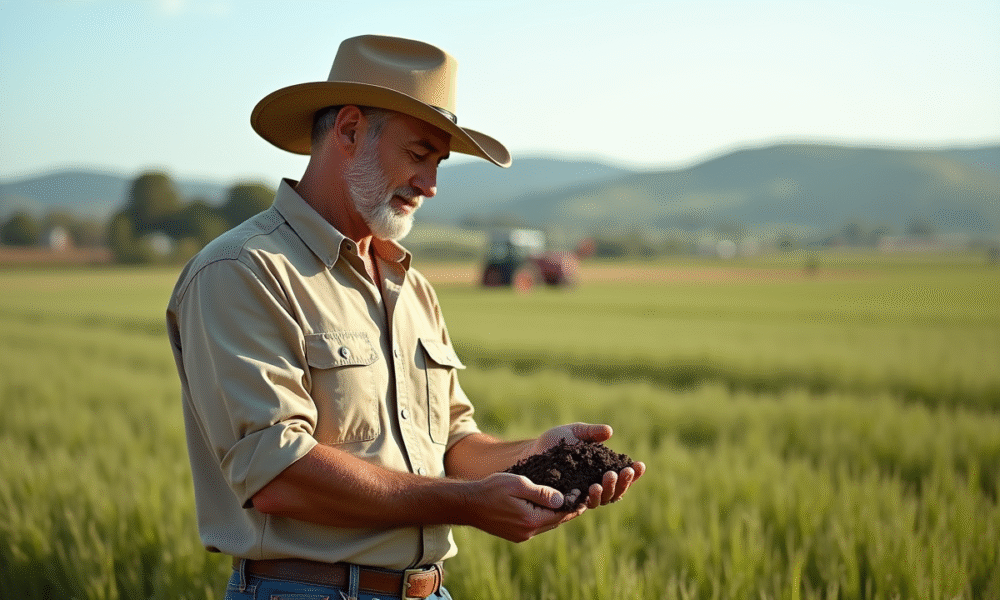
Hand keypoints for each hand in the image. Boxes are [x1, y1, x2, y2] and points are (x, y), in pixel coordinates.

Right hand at [467, 472, 586, 541]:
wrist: (468, 504)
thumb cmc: (491, 489)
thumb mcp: (518, 483)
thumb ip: (541, 492)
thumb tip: (562, 500)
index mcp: (530, 519)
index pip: (560, 514)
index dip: (574, 504)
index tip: (585, 494)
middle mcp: (528, 532)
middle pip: (556, 521)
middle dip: (568, 509)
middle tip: (581, 497)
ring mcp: (521, 535)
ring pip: (546, 524)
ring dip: (556, 514)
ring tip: (567, 500)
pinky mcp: (514, 535)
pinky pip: (535, 526)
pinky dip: (543, 516)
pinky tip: (546, 506)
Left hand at [532, 422, 645, 509]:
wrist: (533, 450)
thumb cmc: (556, 441)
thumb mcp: (576, 432)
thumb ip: (592, 432)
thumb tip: (609, 431)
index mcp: (601, 470)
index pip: (623, 476)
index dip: (634, 473)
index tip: (640, 465)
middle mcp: (595, 485)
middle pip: (615, 491)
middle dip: (622, 483)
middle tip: (622, 472)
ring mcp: (581, 494)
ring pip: (600, 500)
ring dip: (606, 491)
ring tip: (604, 480)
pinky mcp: (567, 500)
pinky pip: (580, 503)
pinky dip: (587, 497)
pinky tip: (590, 488)